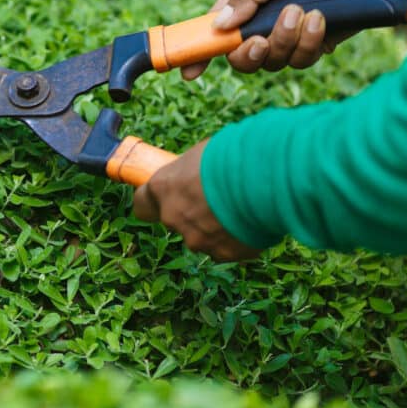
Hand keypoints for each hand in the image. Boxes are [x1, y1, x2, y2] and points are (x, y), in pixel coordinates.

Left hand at [133, 140, 259, 261]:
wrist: (264, 177)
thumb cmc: (230, 156)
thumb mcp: (201, 154)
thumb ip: (189, 172)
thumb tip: (194, 175)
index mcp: (162, 188)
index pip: (142, 204)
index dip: (154, 202)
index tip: (166, 197)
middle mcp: (174, 218)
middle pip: (176, 221)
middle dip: (192, 213)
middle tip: (216, 199)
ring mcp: (197, 239)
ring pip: (203, 237)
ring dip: (216, 227)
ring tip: (241, 208)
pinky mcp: (224, 253)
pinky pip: (228, 248)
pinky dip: (237, 239)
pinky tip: (251, 221)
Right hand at [181, 0, 378, 79]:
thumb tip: (219, 25)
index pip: (214, 30)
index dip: (200, 52)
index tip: (190, 72)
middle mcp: (262, 20)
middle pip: (241, 57)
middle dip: (250, 52)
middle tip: (261, 40)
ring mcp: (288, 35)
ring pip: (273, 61)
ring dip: (287, 40)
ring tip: (305, 13)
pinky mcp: (314, 44)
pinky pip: (302, 59)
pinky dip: (310, 42)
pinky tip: (321, 18)